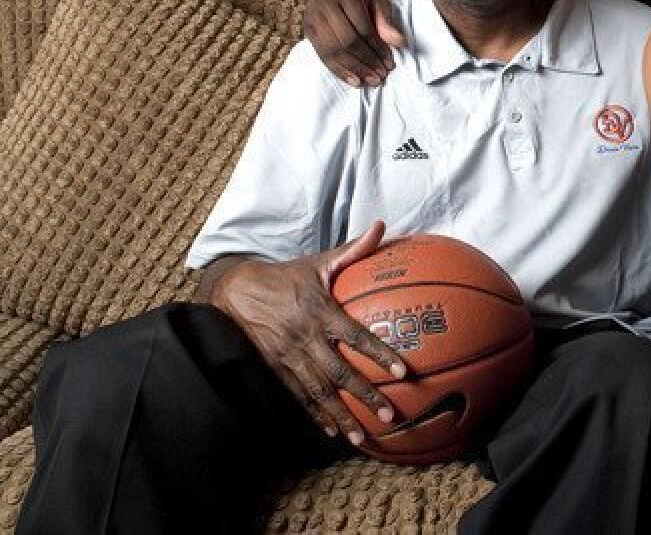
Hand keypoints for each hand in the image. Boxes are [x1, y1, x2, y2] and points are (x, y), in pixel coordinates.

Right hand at [204, 221, 407, 444]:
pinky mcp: (273, 368)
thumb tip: (381, 226)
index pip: (356, 335)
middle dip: (365, 394)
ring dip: (341, 414)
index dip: (379, 353)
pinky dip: (314, 414)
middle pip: (339, 371)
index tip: (402, 371)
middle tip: (389, 414)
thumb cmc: (286, 276)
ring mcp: (288, 355)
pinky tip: (331, 430)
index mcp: (321, 311)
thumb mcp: (318, 262)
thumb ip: (353, 250)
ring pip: (318, 390)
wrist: (235, 291)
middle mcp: (305, 337)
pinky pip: (297, 395)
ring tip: (361, 437)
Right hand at [302, 0, 405, 87]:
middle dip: (366, 61)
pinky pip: (322, 55)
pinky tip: (354, 81)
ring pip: (333, 50)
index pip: (362, 27)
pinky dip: (339, 70)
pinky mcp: (307, 29)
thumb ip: (386, 22)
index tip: (389, 64)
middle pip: (346, 40)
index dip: (377, 48)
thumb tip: (400, 43)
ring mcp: (312, 15)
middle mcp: (324, 1)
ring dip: (353, 69)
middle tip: (380, 76)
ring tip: (370, 81)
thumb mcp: (377, 1)